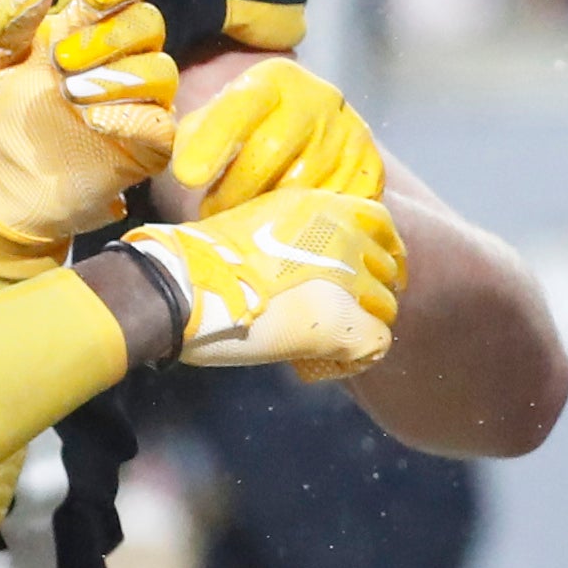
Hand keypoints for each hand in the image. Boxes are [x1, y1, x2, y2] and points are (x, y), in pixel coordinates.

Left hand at [0, 0, 177, 242]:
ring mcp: (136, 100)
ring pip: (162, 70)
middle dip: (110, 35)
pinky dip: (133, 116)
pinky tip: (94, 120)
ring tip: (70, 93)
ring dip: (119, 76)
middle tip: (61, 61)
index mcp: (83, 27)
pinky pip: (162, 124)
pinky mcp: (146, 145)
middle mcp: (118, 57)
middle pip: (148, 23)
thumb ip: (5, 22)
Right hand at [125, 187, 407, 380]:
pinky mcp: (346, 324)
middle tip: (339, 313)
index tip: (366, 272)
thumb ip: (293, 237)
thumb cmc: (202, 258)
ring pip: (386, 309)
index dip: (380, 252)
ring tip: (323, 340)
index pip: (381, 225)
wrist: (181, 285)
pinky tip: (322, 360)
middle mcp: (346, 236)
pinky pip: (377, 344)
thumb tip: (303, 263)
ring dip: (359, 326)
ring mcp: (351, 280)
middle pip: (387, 271)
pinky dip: (353, 357)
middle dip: (370, 293)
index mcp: (322, 207)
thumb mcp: (256, 224)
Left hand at [172, 57, 382, 216]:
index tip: (187, 177)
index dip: (213, 142)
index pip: (240, 107)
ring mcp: (350, 134)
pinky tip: (284, 230)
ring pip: (305, 184)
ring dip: (267, 213)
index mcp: (273, 80)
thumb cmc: (248, 127)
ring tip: (243, 226)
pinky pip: (336, 206)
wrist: (314, 125)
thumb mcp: (215, 118)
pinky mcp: (370, 168)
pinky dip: (305, 224)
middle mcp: (318, 99)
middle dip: (235, 190)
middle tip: (211, 215)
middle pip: (273, 150)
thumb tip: (187, 172)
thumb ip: (193, 137)